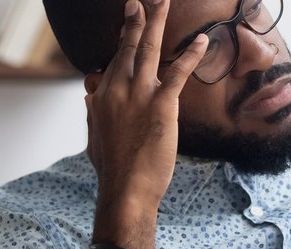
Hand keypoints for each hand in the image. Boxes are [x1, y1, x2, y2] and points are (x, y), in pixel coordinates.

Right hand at [84, 0, 208, 211]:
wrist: (125, 189)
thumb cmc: (113, 170)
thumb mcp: (95, 138)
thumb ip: (92, 114)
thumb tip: (89, 98)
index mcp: (101, 97)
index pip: (114, 61)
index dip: (123, 40)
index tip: (128, 21)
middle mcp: (116, 89)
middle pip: (128, 47)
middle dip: (136, 21)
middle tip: (141, 1)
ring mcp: (138, 95)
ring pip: (148, 49)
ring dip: (156, 22)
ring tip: (163, 2)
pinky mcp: (161, 105)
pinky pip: (178, 73)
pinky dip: (191, 54)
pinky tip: (201, 40)